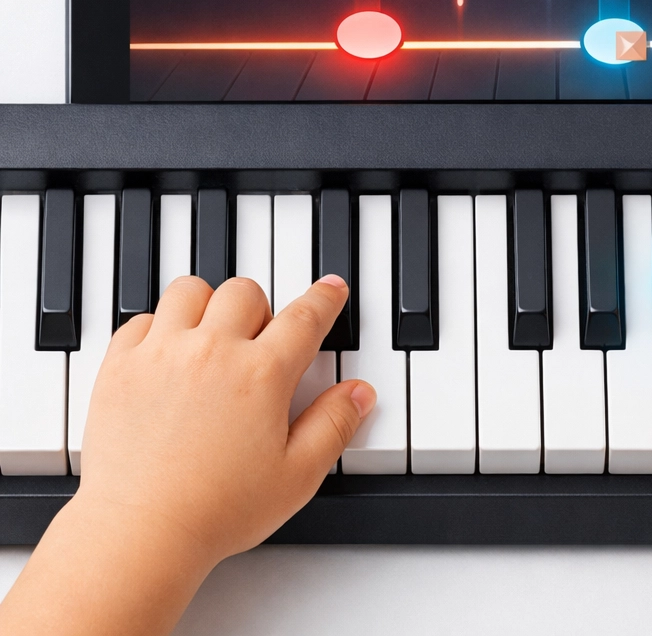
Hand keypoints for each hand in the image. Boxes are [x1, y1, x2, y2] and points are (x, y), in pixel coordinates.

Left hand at [79, 273, 374, 562]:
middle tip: (257, 340)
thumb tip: (359, 393)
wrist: (138, 533)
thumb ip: (334, 425)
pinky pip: (141, 320)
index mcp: (262, 374)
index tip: (330, 289)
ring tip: (208, 336)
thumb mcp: (297, 475)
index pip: (305, 317)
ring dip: (206, 306)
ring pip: (190, 291)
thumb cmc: (216, 510)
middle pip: (245, 292)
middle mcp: (213, 351)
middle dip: (259, 309)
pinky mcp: (120, 367)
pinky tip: (165, 355)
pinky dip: (157, 328)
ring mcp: (162, 354)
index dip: (324, 298)